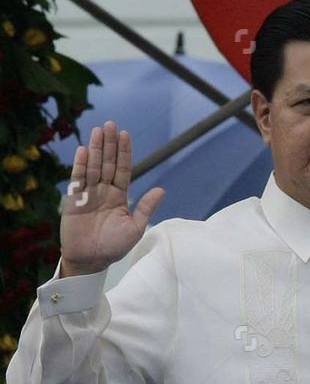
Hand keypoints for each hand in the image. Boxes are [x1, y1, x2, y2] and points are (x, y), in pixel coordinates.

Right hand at [60, 122, 165, 277]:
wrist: (91, 260)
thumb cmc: (114, 246)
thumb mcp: (135, 228)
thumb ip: (146, 208)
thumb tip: (161, 190)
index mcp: (120, 197)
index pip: (123, 170)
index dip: (124, 152)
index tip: (126, 135)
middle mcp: (104, 192)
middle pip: (107, 163)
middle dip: (110, 144)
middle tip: (112, 124)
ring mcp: (88, 194)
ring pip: (93, 166)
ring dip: (96, 149)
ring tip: (99, 130)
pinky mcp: (73, 199)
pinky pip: (78, 179)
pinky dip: (81, 164)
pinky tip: (84, 150)